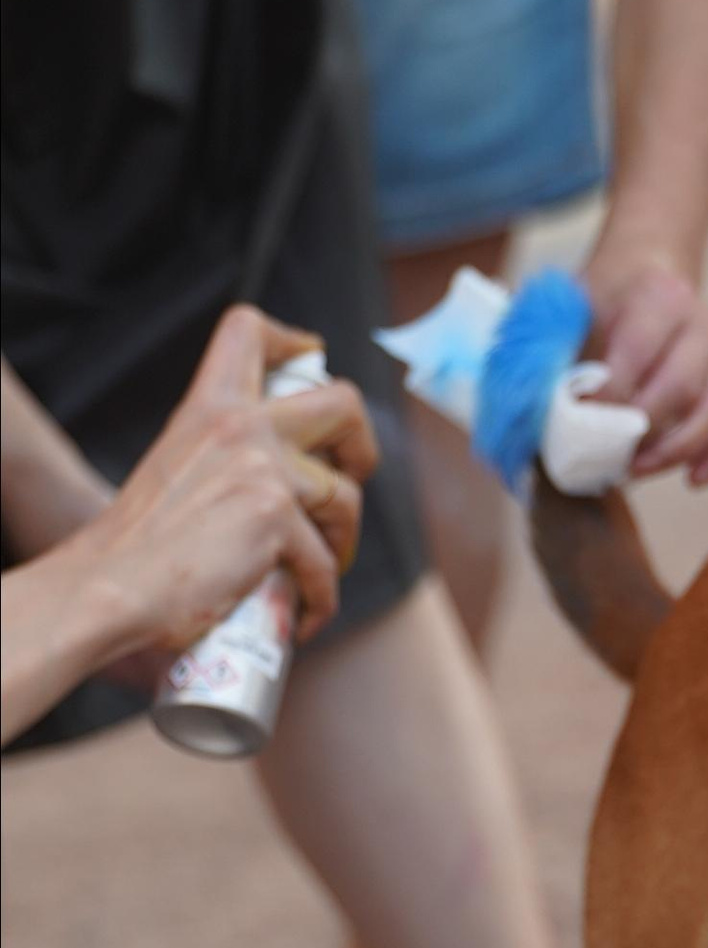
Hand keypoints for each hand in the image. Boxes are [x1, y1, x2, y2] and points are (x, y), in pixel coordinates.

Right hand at [71, 306, 376, 660]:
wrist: (105, 589)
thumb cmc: (132, 548)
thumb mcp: (174, 468)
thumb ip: (219, 458)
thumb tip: (270, 481)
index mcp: (208, 409)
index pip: (247, 331)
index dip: (291, 341)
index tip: (310, 358)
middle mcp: (239, 426)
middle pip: (343, 402)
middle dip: (362, 444)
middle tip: (350, 478)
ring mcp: (262, 468)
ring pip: (346, 496)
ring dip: (344, 540)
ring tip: (321, 569)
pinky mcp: (275, 519)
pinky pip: (324, 563)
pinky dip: (322, 597)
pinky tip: (307, 616)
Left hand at [580, 238, 707, 485]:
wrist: (647, 273)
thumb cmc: (605, 300)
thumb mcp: (576, 307)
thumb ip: (564, 351)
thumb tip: (552, 411)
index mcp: (660, 297)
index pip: (638, 353)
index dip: (609, 394)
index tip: (579, 420)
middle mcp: (703, 326)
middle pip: (681, 389)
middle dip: (642, 431)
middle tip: (606, 454)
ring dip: (677, 451)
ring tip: (636, 469)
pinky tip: (693, 479)